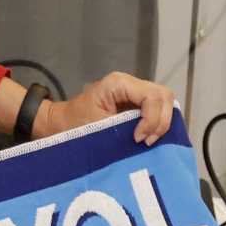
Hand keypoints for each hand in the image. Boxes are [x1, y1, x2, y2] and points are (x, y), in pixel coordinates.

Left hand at [43, 72, 176, 144]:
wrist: (60, 124)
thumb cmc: (74, 124)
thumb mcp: (97, 128)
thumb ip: (123, 130)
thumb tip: (147, 140)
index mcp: (119, 83)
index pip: (152, 96)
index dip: (151, 119)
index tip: (138, 139)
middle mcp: (131, 83)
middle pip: (163, 96)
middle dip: (160, 121)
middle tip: (146, 141)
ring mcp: (135, 92)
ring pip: (165, 102)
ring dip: (161, 123)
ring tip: (147, 141)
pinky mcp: (137, 104)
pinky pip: (158, 109)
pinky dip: (158, 124)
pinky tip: (149, 137)